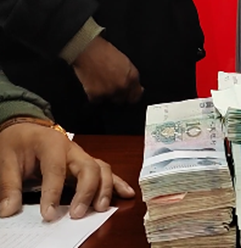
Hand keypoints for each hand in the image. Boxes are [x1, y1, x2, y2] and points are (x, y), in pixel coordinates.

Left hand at [0, 123, 134, 220]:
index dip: (52, 193)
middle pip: (89, 168)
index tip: (48, 214)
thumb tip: (8, 209)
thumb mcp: (6, 159)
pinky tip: (126, 194)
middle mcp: (72, 149)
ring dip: (104, 190)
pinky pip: (106, 172)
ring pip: (102, 169)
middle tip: (76, 214)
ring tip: (100, 209)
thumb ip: (9, 185)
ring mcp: (82, 155)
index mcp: (51, 143)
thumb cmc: (18, 142)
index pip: (56, 169)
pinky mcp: (86, 163)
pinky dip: (116, 183)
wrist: (26, 129)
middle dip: (86, 192)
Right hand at [72, 36, 143, 103]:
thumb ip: (131, 76)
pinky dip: (94, 95)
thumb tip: (137, 87)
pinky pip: (96, 100)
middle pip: (122, 99)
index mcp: (132, 77)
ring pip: (110, 100)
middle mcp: (123, 86)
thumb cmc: (104, 51)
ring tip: (100, 82)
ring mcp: (109, 92)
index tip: (128, 94)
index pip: (136, 96)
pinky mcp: (96, 95)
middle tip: (110, 85)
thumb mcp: (125, 62)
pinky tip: (92, 84)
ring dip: (106, 94)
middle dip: (118, 94)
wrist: (87, 50)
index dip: (131, 95)